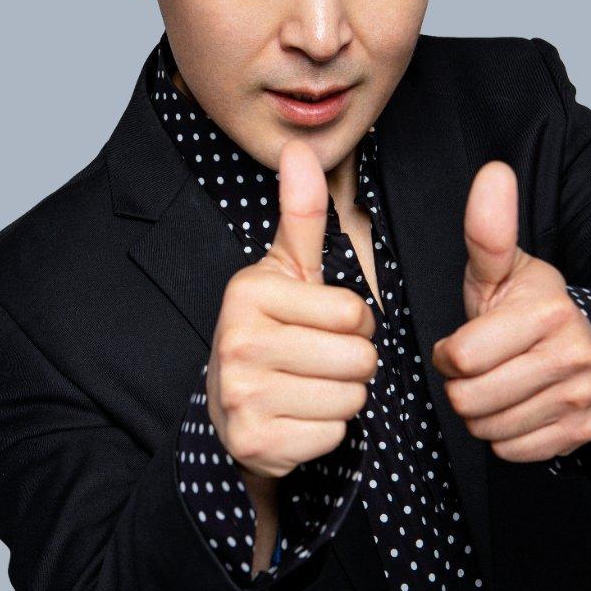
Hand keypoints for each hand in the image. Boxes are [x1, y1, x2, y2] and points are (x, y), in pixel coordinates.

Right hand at [206, 137, 378, 479]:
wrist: (232, 405)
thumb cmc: (274, 327)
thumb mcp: (288, 269)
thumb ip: (302, 212)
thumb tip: (299, 148)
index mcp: (249, 293)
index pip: (354, 312)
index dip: (353, 322)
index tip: (321, 324)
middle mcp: (237, 343)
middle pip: (358, 359)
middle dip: (353, 362)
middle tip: (319, 359)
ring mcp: (242, 397)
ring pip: (350, 399)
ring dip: (343, 397)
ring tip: (310, 385)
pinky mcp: (256, 443)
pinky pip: (334, 435)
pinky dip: (327, 431)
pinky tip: (299, 416)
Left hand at [431, 161, 590, 463]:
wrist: (590, 348)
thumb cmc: (528, 308)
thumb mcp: (503, 270)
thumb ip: (489, 231)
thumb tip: (493, 171)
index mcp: (549, 311)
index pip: (462, 357)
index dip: (451, 353)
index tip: (465, 340)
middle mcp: (573, 354)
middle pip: (471, 400)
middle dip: (462, 387)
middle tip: (480, 367)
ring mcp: (583, 397)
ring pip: (489, 431)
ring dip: (481, 414)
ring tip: (499, 385)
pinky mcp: (584, 432)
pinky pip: (513, 452)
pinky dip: (506, 437)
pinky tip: (519, 407)